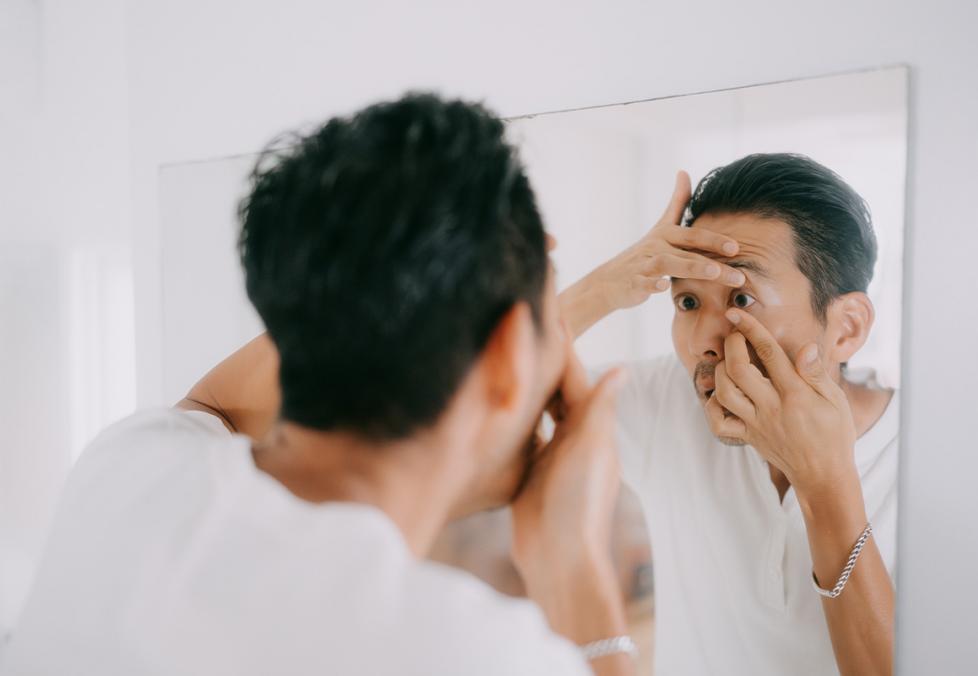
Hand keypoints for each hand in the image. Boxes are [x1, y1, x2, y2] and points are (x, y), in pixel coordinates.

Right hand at [510, 339, 627, 646]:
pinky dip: (514, 417)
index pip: (573, 375)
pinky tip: (499, 402)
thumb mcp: (592, 451)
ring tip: (511, 353)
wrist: (559, 559)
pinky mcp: (528, 474)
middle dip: (544, 358)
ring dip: (528, 385)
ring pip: (537, 410)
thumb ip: (600, 410)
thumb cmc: (579, 505)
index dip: (562, 344)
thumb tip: (621, 368)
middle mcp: (571, 437)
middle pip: (555, 389)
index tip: (552, 310)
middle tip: (525, 323)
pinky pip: (521, 437)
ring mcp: (549, 456)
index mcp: (589, 427)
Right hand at [560, 171, 745, 336]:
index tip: (736, 247)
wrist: (610, 280)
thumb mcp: (660, 226)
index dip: (714, 239)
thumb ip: (677, 202)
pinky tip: (664, 286)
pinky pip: (643, 283)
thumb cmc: (643, 254)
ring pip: (669, 265)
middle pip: (687, 251)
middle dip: (712, 257)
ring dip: (692, 267)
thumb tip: (684, 172)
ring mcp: (644, 264)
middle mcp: (656, 246)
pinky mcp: (633, 282)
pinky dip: (653, 284)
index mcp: (666, 235)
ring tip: (713, 272)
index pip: (693, 235)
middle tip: (735, 268)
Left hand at [706, 308, 857, 497]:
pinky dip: (712, 406)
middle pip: (738, 369)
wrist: (823, 474)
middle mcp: (771, 407)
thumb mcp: (835, 400)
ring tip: (730, 361)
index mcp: (795, 393)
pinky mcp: (747, 436)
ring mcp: (756, 423)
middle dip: (731, 345)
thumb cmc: (834, 432)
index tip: (736, 313)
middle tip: (735, 336)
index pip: (768, 352)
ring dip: (720, 371)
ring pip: (724, 392)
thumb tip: (804, 346)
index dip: (750, 328)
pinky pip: (719, 423)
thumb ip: (815, 373)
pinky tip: (720, 394)